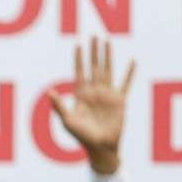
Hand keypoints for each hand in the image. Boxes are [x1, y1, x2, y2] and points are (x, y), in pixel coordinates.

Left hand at [48, 37, 134, 174]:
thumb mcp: (67, 121)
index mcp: (81, 94)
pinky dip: (129, 73)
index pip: (79, 71)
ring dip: (108, 55)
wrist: (100, 146)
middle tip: (94, 35)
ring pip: (108, 70)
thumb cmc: (82, 136)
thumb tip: (49, 92)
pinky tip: (132, 62)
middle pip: (94, 66)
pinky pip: (126, 84)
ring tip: (107, 41)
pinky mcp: (120, 100)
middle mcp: (94, 91)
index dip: (78, 58)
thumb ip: (59, 106)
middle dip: (93, 51)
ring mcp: (107, 94)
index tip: (77, 44)